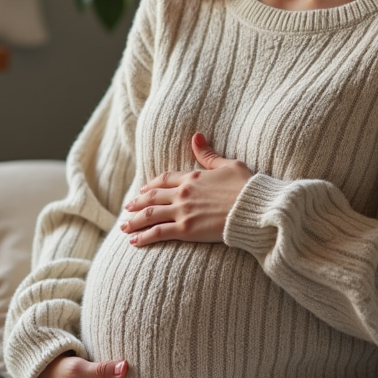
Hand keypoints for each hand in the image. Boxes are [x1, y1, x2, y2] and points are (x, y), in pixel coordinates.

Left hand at [121, 133, 252, 246]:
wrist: (253, 209)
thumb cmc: (247, 187)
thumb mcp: (229, 164)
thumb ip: (208, 154)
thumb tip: (196, 136)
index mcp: (193, 177)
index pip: (164, 179)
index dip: (151, 185)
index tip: (143, 190)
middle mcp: (183, 193)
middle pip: (152, 197)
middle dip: (137, 203)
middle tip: (127, 208)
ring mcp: (183, 211)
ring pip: (150, 214)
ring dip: (134, 221)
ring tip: (124, 226)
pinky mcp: (186, 229)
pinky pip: (159, 232)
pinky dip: (144, 236)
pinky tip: (134, 241)